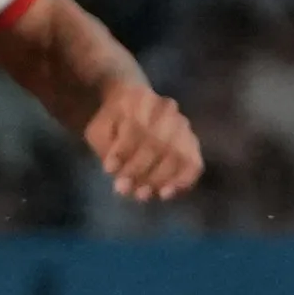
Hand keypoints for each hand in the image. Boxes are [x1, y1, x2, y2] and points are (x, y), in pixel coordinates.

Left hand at [87, 82, 201, 202]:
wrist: (134, 107)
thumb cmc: (113, 122)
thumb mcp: (99, 129)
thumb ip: (105, 146)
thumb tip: (114, 169)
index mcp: (139, 99)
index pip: (136, 127)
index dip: (123, 152)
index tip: (109, 170)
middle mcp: (166, 110)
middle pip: (157, 143)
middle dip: (138, 170)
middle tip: (122, 188)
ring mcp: (183, 126)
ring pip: (178, 155)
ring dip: (158, 179)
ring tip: (141, 195)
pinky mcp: (192, 143)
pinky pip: (194, 164)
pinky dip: (182, 182)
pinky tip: (165, 194)